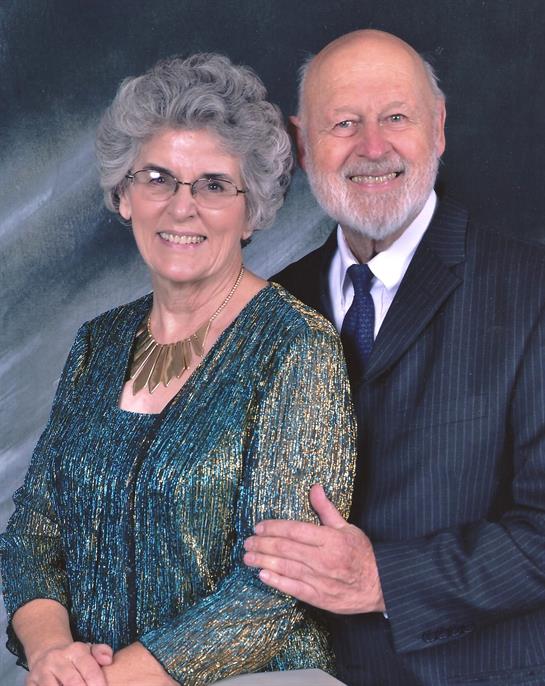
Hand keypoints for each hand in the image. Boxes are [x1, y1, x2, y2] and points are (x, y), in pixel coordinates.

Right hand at [27, 641, 112, 685]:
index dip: (97, 684)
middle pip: (72, 682)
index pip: (89, 669)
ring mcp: (42, 671)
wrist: (46, 653)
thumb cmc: (74, 657)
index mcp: (75, 650)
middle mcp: (57, 658)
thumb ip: (102, 652)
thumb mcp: (89, 650)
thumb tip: (109, 660)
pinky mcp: (30, 682)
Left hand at [244, 484, 384, 613]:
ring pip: (286, 568)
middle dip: (263, 544)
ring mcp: (320, 580)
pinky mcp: (319, 597)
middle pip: (286, 549)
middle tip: (247, 542)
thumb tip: (314, 488)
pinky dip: (277, 581)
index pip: (295, 530)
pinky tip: (263, 575)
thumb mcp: (347, 527)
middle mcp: (323, 559)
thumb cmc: (362, 554)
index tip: (258, 527)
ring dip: (263, 561)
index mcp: (330, 539)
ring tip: (248, 557)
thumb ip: (326, 509)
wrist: (380, 585)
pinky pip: (294, 588)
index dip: (274, 527)